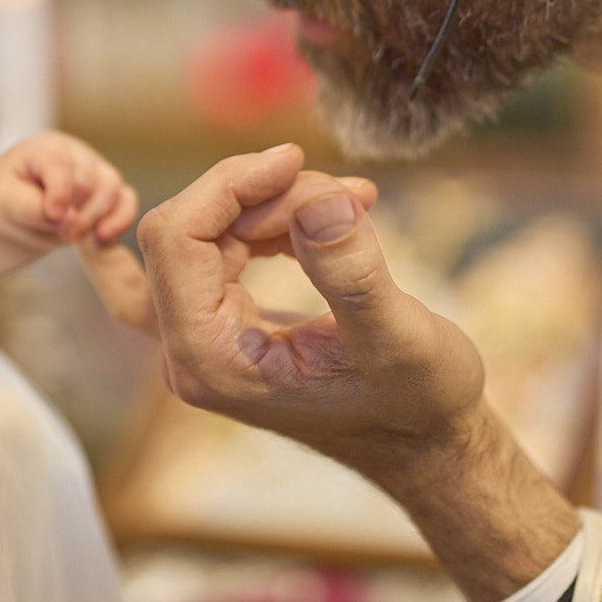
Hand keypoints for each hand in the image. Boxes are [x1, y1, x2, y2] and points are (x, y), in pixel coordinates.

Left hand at [0, 131, 137, 256]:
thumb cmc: (8, 200)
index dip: (60, 191)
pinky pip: (127, 201)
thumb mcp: (6, 203)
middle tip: (63, 235)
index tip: (54, 216)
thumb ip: (30, 208)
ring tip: (74, 238)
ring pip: (112, 189)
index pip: (60, 163)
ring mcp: (97, 171)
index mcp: (46, 149)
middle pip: (89, 180)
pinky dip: (120, 221)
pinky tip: (102, 240)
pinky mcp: (111, 191)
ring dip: (97, 219)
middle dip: (78, 213)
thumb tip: (64, 218)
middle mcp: (76, 154)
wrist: (17, 209)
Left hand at [138, 142, 580, 601]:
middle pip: (185, 231)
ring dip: (275, 204)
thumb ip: (352, 275)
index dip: (228, 186)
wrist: (426, 441)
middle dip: (260, 194)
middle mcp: (190, 352)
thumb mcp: (399, 339)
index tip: (295, 160)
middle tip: (347, 194)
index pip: (175, 240)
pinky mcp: (226, 324)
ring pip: (207, 233)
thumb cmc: (417, 404)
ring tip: (355, 201)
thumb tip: (318, 200)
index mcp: (211, 361)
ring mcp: (204, 338)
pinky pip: (221, 249)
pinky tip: (333, 215)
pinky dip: (273, 222)